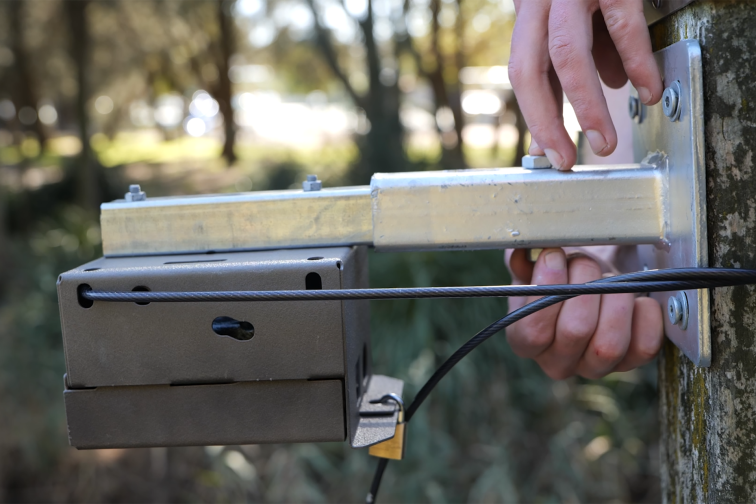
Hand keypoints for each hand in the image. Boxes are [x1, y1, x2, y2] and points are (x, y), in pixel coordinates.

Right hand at [505, 248, 663, 379]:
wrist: (590, 281)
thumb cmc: (559, 272)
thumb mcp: (531, 261)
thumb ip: (521, 255)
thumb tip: (525, 251)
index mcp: (524, 340)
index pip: (533, 331)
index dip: (546, 288)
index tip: (554, 255)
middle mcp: (556, 362)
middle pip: (575, 332)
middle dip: (584, 284)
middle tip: (585, 260)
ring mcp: (594, 366)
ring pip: (609, 344)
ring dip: (614, 299)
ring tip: (609, 277)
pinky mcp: (629, 362)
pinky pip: (644, 347)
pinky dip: (644, 316)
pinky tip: (635, 297)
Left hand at [508, 0, 662, 169]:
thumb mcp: (577, 14)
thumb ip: (581, 53)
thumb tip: (595, 95)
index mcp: (530, 12)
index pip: (524, 73)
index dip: (536, 117)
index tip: (551, 152)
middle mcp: (541, 0)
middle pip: (529, 69)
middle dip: (546, 121)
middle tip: (567, 158)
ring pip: (567, 54)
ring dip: (587, 105)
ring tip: (607, 140)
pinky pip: (622, 23)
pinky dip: (635, 62)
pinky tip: (646, 89)